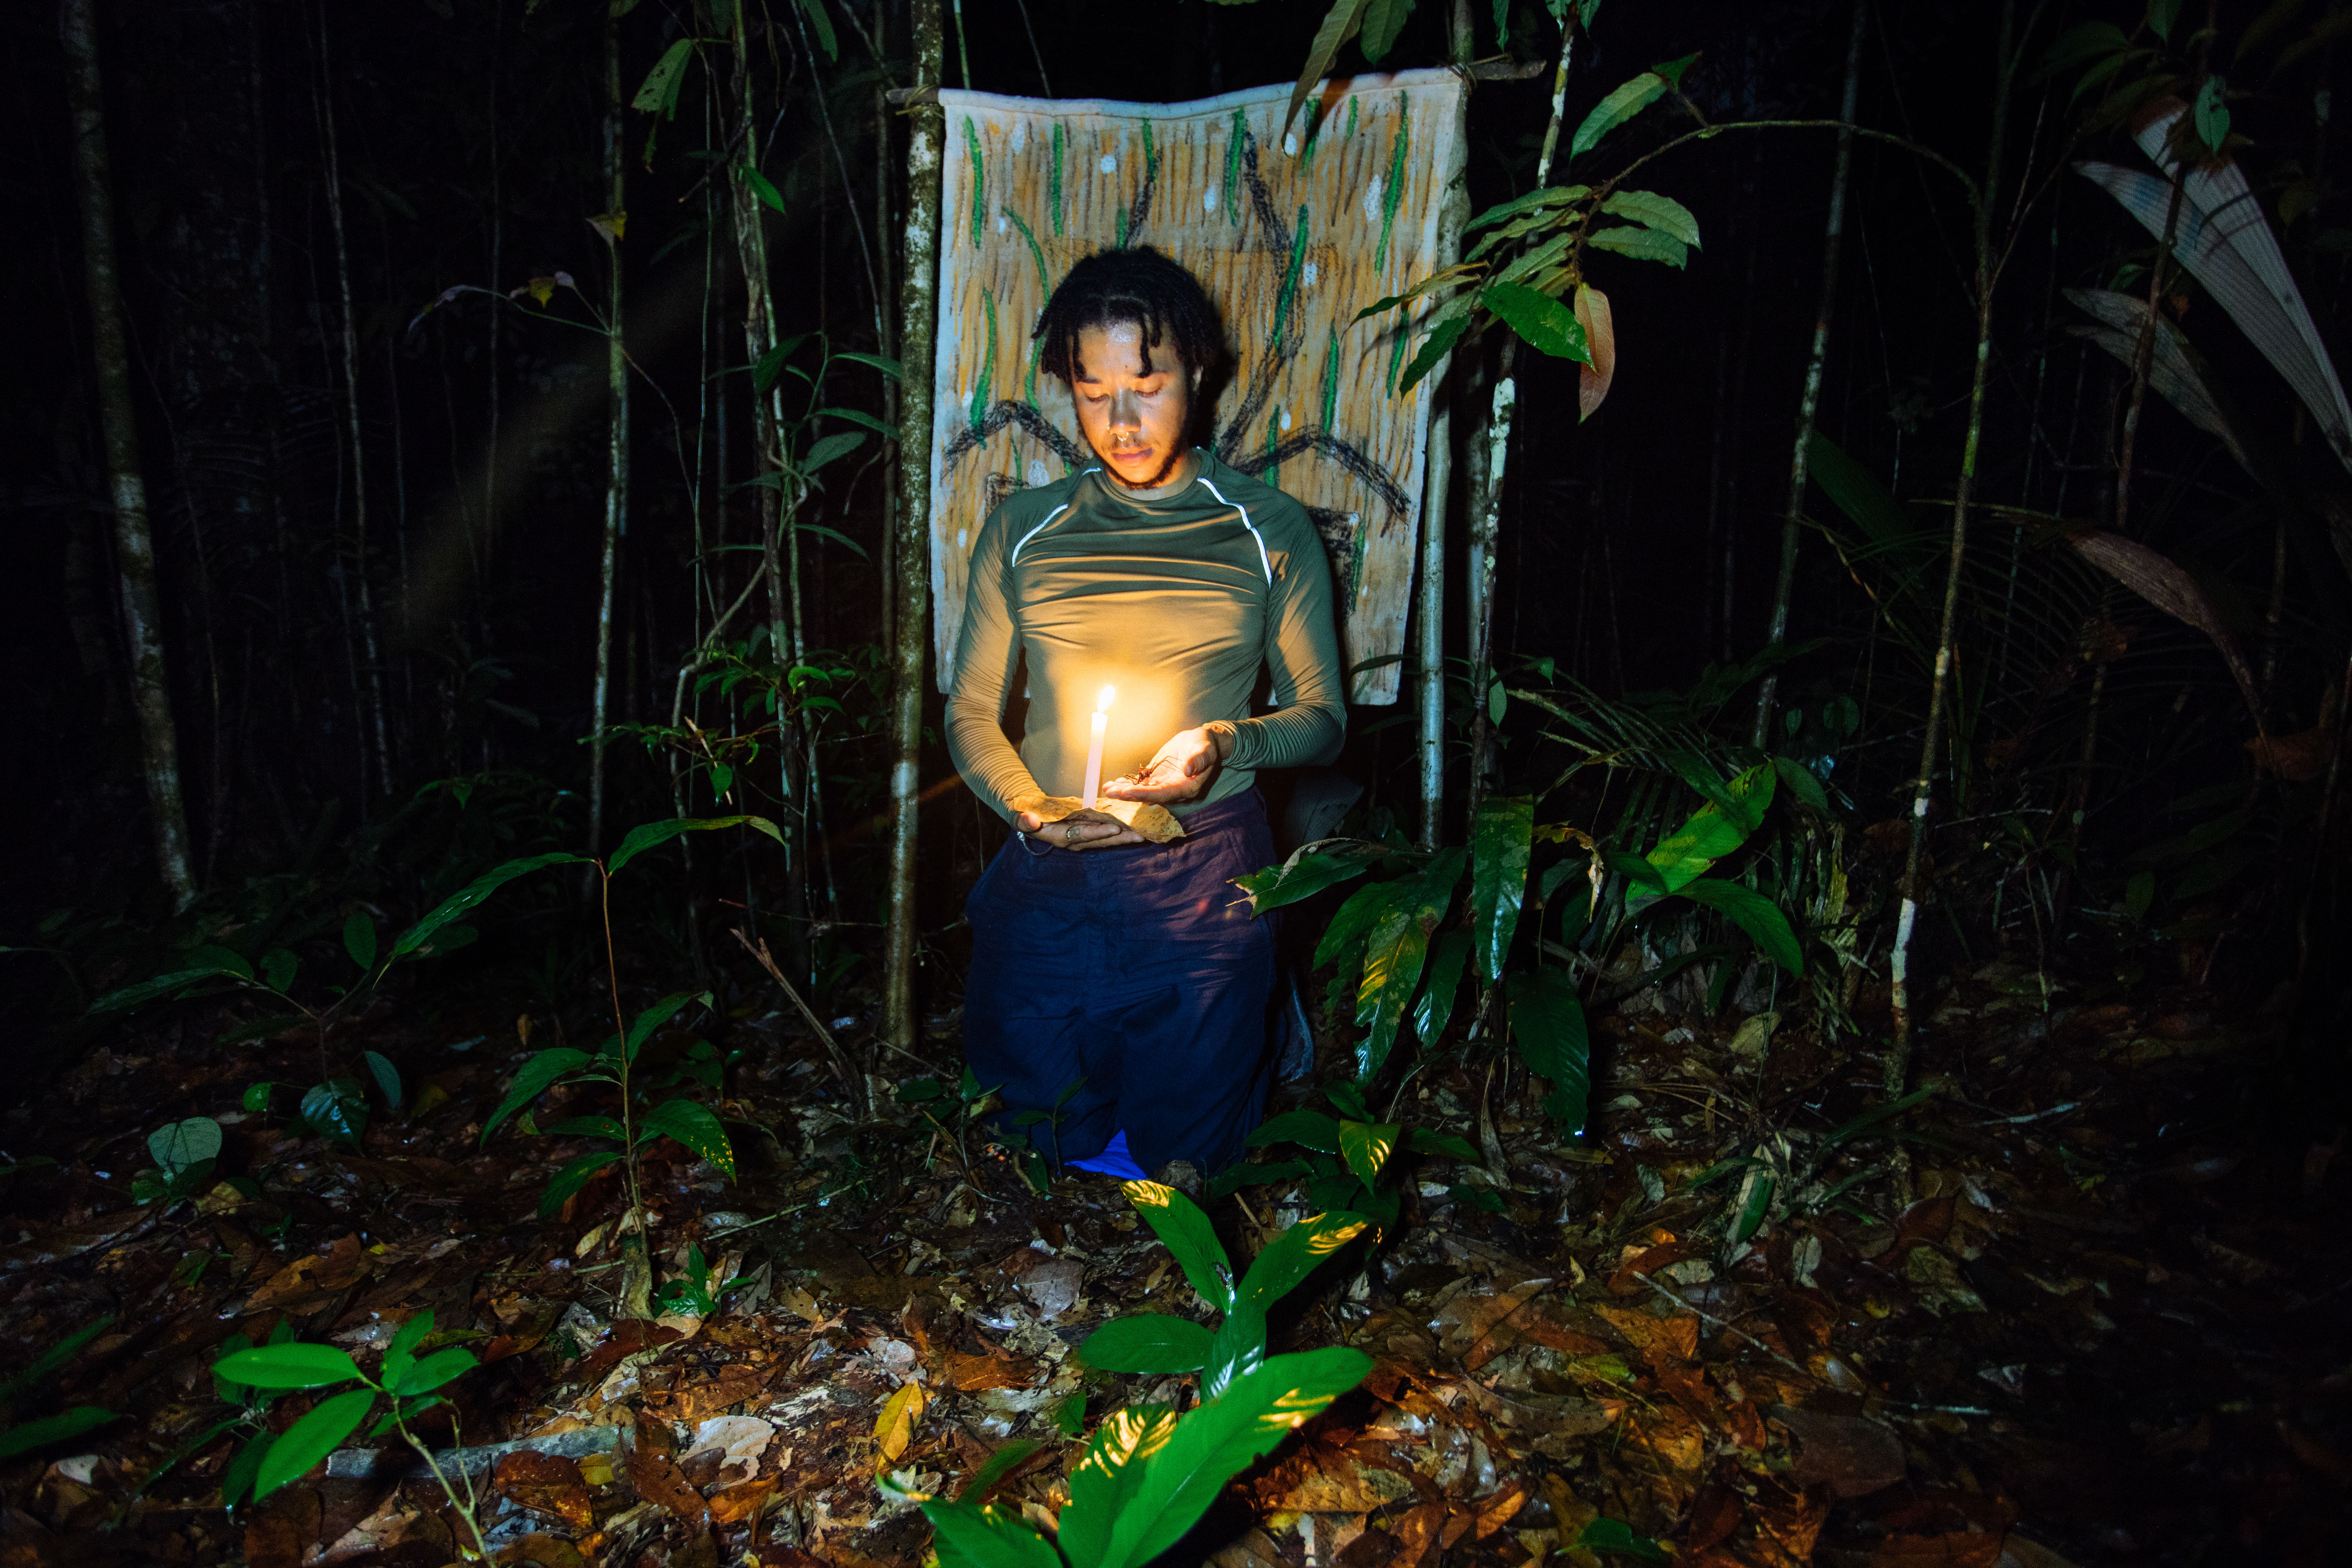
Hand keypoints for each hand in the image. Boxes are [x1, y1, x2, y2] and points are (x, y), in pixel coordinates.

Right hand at [1014, 805, 1147, 851]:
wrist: (1028, 817)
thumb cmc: (1025, 816)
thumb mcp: (1020, 817)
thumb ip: (1024, 820)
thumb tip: (1030, 821)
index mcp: (1061, 838)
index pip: (1082, 835)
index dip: (1098, 832)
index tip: (1114, 829)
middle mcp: (1074, 841)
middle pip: (1101, 840)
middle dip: (1121, 838)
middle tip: (1140, 835)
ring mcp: (1082, 838)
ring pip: (1106, 838)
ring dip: (1124, 836)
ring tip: (1143, 833)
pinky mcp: (1087, 832)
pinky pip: (1105, 831)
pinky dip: (1119, 830)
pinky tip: (1134, 826)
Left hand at [1103, 725, 1228, 804]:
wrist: (1202, 743)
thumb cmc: (1206, 745)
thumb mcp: (1205, 749)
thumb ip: (1199, 760)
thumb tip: (1188, 769)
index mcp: (1187, 788)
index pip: (1164, 794)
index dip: (1146, 794)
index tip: (1129, 792)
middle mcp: (1174, 791)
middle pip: (1149, 796)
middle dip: (1129, 795)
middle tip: (1111, 792)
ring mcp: (1164, 785)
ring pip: (1142, 792)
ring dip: (1124, 792)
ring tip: (1107, 789)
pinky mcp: (1157, 778)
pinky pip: (1140, 784)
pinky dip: (1126, 785)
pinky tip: (1112, 784)